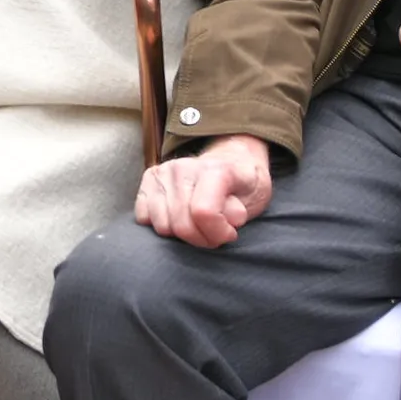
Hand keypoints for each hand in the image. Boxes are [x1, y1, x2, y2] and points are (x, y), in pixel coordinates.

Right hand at [137, 135, 275, 247]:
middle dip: (201, 239)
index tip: (230, 233)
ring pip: (162, 226)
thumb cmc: (243, 184)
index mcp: (215, 169)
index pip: (204, 212)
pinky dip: (161, 225)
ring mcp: (163, 172)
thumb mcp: (257, 196)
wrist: (231, 160)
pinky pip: (143, 217)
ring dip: (181, 236)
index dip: (217, 233)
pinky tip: (178, 218)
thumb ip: (241, 210)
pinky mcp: (149, 178)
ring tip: (198, 226)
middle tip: (214, 235)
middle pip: (181, 224)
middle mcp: (184, 167)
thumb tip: (229, 219)